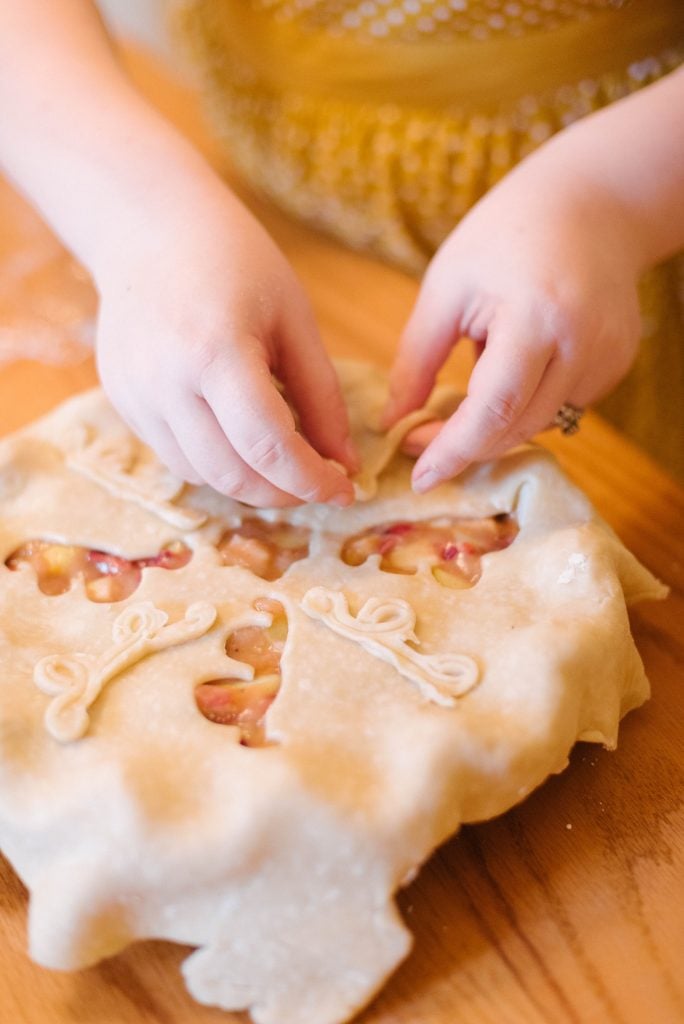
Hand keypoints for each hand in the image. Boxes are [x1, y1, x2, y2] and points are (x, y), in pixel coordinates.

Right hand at [95, 184, 356, 507]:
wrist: (151, 229)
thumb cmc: (236, 263)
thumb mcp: (294, 321)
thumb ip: (322, 397)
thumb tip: (345, 464)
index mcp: (216, 351)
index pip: (268, 446)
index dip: (311, 480)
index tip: (344, 490)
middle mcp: (166, 381)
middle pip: (231, 474)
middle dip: (284, 493)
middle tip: (318, 485)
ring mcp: (136, 394)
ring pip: (200, 475)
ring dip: (250, 485)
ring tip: (284, 467)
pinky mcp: (121, 400)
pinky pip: (174, 456)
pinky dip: (216, 466)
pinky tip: (242, 445)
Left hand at [384, 159, 641, 491]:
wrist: (591, 201)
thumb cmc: (504, 234)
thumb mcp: (446, 287)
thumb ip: (416, 360)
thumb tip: (392, 423)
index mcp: (535, 316)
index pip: (493, 409)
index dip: (452, 450)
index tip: (417, 476)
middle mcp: (581, 343)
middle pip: (517, 427)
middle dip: (466, 446)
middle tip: (422, 442)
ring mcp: (608, 356)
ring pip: (540, 423)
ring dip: (495, 424)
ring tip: (471, 380)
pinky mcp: (618, 362)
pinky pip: (563, 405)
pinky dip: (527, 403)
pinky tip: (515, 365)